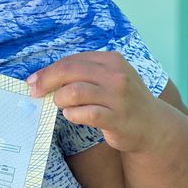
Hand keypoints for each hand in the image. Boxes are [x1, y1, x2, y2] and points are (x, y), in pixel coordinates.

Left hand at [26, 51, 165, 153]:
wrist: (154, 126)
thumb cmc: (123, 101)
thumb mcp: (109, 78)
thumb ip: (83, 74)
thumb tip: (44, 77)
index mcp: (111, 60)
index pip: (71, 60)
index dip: (48, 70)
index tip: (33, 81)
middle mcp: (116, 75)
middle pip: (69, 71)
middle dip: (46, 81)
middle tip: (35, 92)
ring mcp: (118, 97)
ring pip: (73, 92)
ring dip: (60, 99)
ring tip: (63, 105)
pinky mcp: (117, 118)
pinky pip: (84, 114)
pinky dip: (72, 115)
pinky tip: (73, 116)